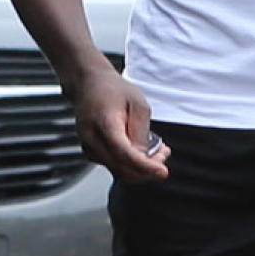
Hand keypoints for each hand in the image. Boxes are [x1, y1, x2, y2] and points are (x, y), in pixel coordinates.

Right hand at [70, 63, 168, 180]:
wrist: (90, 84)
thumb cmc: (113, 91)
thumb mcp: (137, 103)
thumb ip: (141, 131)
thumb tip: (144, 157)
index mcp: (104, 123)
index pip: (124, 153)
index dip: (145, 166)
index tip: (163, 171)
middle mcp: (92, 139)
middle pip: (121, 168)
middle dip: (147, 169)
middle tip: (164, 154)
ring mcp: (90, 148)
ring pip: (118, 171)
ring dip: (141, 168)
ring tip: (158, 151)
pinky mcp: (92, 152)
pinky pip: (114, 166)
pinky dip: (131, 165)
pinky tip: (144, 152)